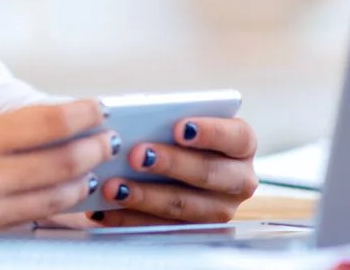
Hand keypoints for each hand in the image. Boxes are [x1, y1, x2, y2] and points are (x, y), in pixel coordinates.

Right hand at [0, 94, 119, 236]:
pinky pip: (33, 219)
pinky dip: (57, 205)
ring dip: (83, 180)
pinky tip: (68, 192)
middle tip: (107, 136)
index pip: (47, 126)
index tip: (97, 106)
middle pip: (63, 165)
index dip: (81, 114)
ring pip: (56, 199)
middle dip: (92, 148)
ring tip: (95, 164)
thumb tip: (22, 121)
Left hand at [72, 116, 258, 227]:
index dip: (211, 132)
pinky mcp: (194, 231)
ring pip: (185, 206)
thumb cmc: (173, 132)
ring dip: (146, 197)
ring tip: (114, 186)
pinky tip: (107, 210)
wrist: (173, 166)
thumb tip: (130, 119)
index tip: (180, 127)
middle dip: (171, 164)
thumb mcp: (175, 119)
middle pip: (209, 173)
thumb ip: (163, 118)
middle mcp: (238, 180)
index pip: (237, 136)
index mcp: (241, 144)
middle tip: (136, 155)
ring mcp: (219, 210)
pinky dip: (131, 219)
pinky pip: (163, 229)